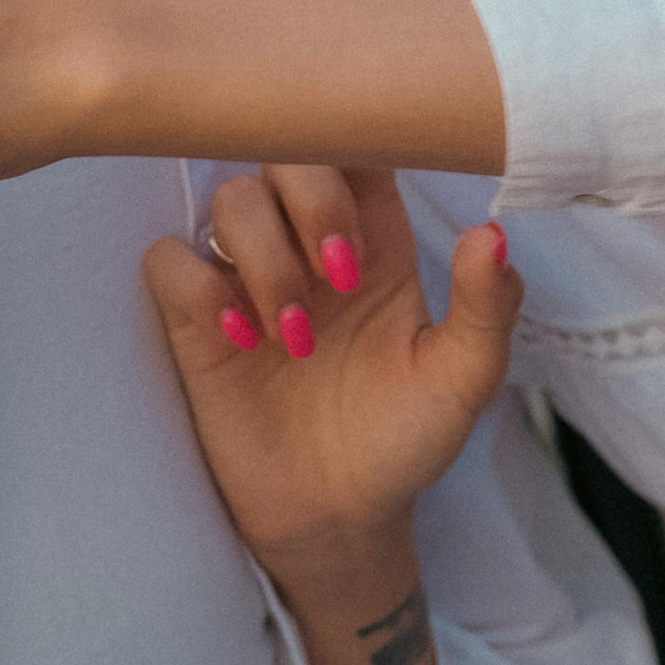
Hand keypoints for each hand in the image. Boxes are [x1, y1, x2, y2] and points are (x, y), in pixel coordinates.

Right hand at [141, 165, 519, 593]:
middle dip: (312, 199)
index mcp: (377, 238)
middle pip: (288, 151)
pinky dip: (198, 285)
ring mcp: (248, 277)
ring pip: (229, 196)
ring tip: (293, 335)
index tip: (381, 212)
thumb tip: (494, 232)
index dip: (362, 151)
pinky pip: (169, 258)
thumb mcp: (462, 380)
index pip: (358, 146)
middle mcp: (307, 242)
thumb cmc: (405, 439)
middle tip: (339, 276)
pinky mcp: (195, 321)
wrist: (340, 519)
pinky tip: (238, 339)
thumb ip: (485, 308)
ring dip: (263, 254)